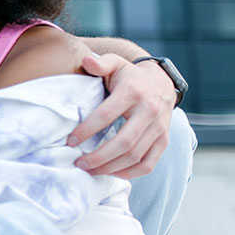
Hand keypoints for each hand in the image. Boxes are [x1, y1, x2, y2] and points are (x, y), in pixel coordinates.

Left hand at [69, 54, 172, 178]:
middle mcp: (149, 111)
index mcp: (133, 92)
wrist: (162, 82)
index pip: (106, 115)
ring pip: (135, 156)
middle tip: (78, 163)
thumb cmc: (129, 76)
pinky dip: (130, 173)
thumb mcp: (116, 63)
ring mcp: (159, 127)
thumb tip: (86, 62)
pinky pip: (149, 163)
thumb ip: (100, 63)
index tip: (70, 142)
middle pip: (123, 142)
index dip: (87, 131)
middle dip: (98, 157)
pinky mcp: (164, 140)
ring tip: (90, 170)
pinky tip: (111, 173)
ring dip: (110, 167)